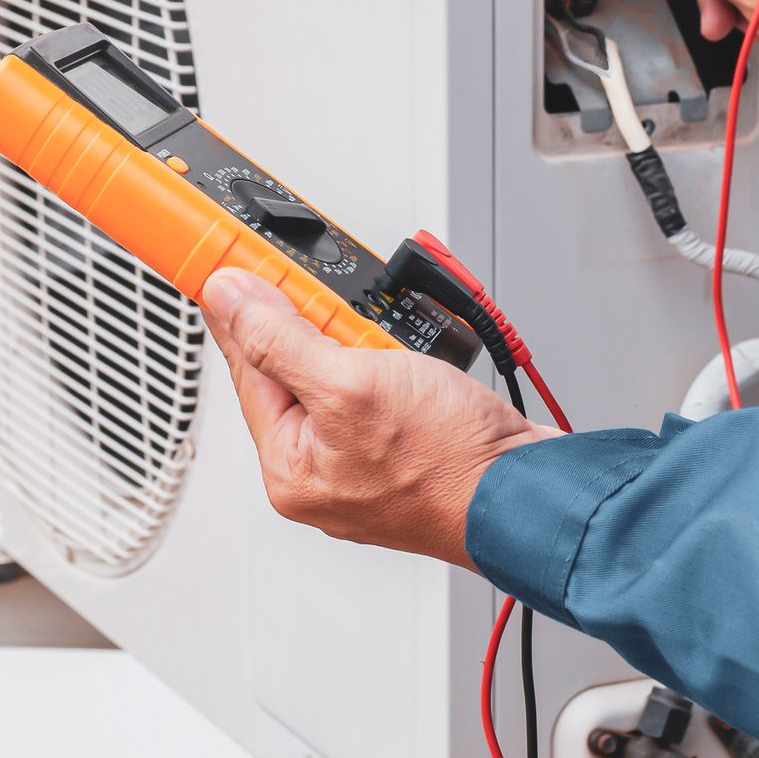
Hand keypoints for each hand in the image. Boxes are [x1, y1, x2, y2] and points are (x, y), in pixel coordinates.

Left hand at [200, 268, 558, 567]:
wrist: (529, 491)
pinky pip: (378, 389)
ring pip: (339, 375)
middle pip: (291, 370)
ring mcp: (363, 462)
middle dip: (316, 328)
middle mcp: (320, 471)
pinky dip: (389, 363)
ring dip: (361, 343)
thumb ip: (280, 340)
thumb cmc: (451, 462)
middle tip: (338, 306)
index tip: (232, 266)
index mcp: (289, 466)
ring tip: (388, 346)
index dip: (243, 309)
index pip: (246, 367)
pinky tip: (408, 358)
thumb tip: (229, 301)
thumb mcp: (351, 385)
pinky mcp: (403, 448)